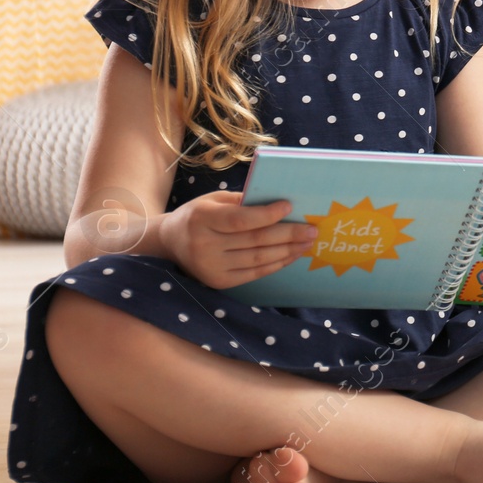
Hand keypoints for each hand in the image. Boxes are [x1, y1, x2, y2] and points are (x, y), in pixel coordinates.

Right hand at [158, 191, 318, 288]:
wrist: (170, 244)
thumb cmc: (199, 215)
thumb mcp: (214, 200)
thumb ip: (242, 201)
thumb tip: (279, 204)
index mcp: (202, 219)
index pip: (240, 219)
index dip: (267, 214)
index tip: (290, 206)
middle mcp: (204, 245)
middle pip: (255, 241)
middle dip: (288, 234)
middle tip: (312, 229)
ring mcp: (211, 267)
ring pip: (258, 259)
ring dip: (287, 251)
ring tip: (307, 242)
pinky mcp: (219, 281)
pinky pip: (254, 273)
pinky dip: (276, 264)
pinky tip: (291, 255)